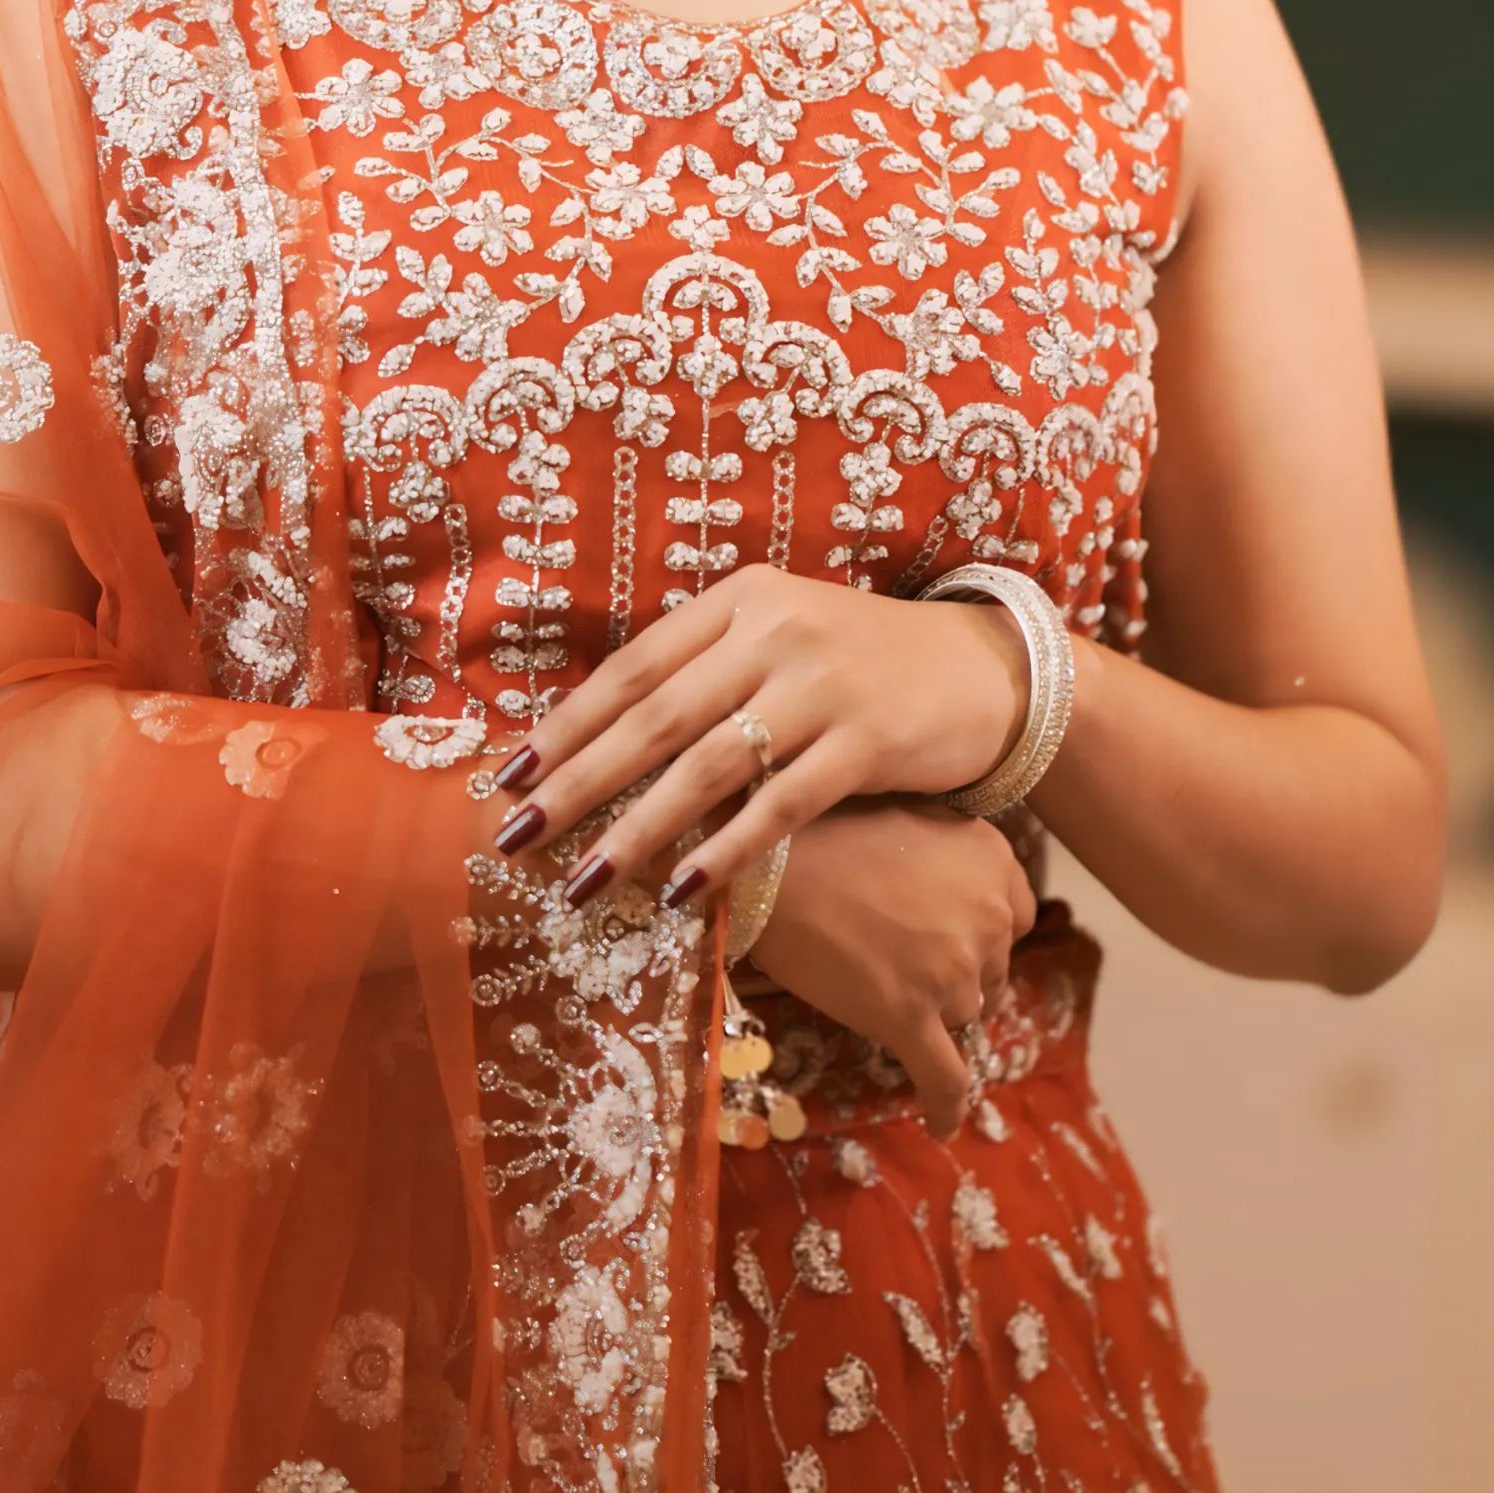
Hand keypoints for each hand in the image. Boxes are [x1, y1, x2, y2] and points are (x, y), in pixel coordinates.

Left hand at [488, 565, 1029, 906]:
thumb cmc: (864, 664)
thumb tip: (601, 740)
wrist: (987, 670)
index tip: (507, 777)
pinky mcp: (868, 740)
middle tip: (516, 836)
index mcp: (741, 600)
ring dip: (637, 830)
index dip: (566, 725)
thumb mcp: (782, 637)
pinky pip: (780, 805)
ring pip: (707, 766)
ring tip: (582, 881)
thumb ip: (706, 672)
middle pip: (654, 718)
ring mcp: (823, 684)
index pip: (632, 668)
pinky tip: (683, 892)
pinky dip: (727, 851)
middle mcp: (775, 631)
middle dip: (577, 784)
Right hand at [745, 797, 1035, 1137]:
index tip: (947, 933)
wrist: (766, 859)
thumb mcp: (907, 820)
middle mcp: (990, 914)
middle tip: (893, 953)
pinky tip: (942, 1126)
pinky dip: (945, 1105)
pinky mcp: (912, 1016)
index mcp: (993, 859)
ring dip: (926, 1008)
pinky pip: (944, 1078)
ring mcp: (954, 970)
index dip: (980, 931)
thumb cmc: (819, 830)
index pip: (1016, 917)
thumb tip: (941, 899)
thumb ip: (945, 859)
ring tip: (869, 981)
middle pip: (987, 970)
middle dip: (950, 969)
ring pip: (958, 1013)